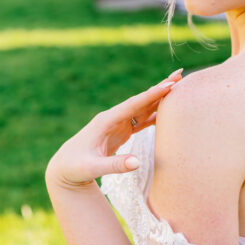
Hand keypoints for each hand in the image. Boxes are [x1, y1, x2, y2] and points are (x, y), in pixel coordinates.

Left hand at [45, 68, 183, 188]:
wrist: (65, 168)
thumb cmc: (76, 168)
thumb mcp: (93, 168)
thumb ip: (114, 165)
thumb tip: (137, 163)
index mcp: (105, 121)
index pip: (132, 105)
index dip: (151, 95)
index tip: (169, 85)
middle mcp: (113, 118)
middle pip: (140, 101)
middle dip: (159, 89)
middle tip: (179, 76)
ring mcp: (118, 123)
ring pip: (142, 108)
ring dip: (159, 98)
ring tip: (178, 87)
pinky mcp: (121, 131)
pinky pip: (141, 119)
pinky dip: (155, 113)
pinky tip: (168, 109)